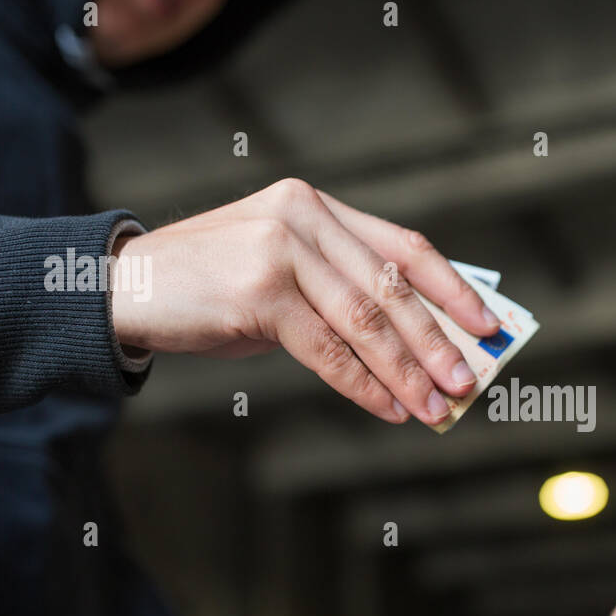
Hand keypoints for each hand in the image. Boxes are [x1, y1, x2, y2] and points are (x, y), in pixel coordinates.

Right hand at [110, 178, 500, 426]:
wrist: (124, 287)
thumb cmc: (213, 289)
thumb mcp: (285, 275)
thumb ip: (342, 294)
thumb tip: (418, 350)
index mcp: (318, 207)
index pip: (405, 247)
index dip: (454, 289)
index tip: (491, 324)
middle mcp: (304, 217)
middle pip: (393, 288)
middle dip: (438, 341)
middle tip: (469, 382)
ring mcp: (280, 250)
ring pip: (366, 322)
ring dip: (408, 371)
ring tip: (437, 406)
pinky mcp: (257, 293)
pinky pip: (327, 350)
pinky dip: (364, 385)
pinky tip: (390, 409)